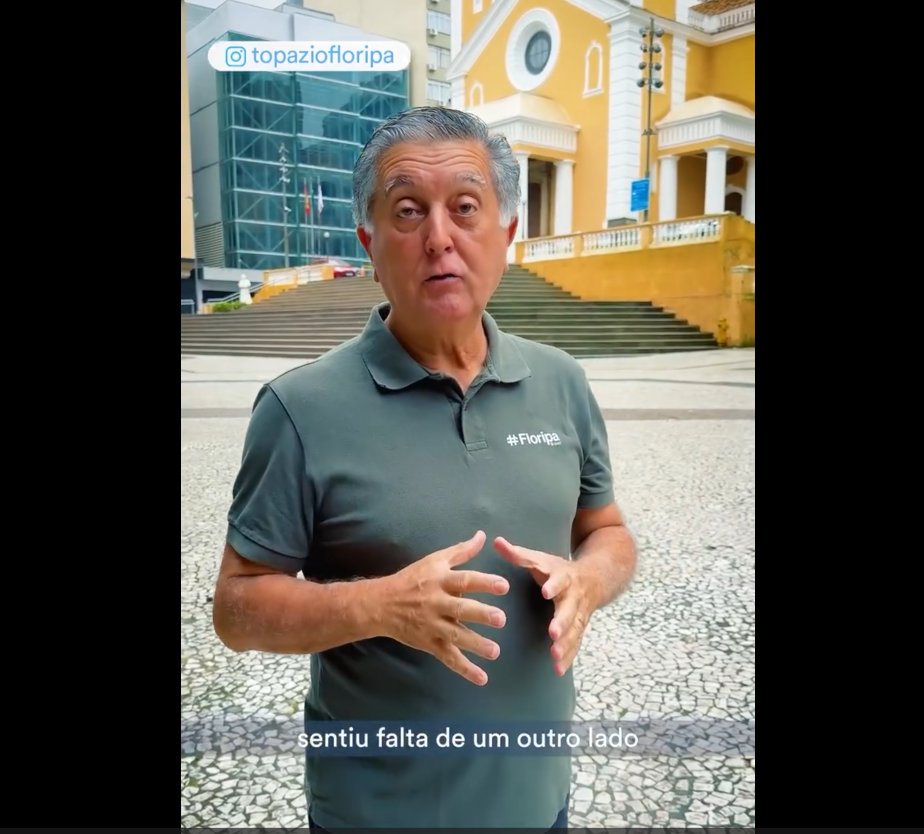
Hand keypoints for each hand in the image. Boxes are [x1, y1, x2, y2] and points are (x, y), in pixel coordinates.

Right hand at [381, 530, 508, 685]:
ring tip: (495, 651)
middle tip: (501, 619)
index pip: (464, 580)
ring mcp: (432, 625)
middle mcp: (436, 603)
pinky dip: (465, 669)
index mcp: (440, 581)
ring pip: (455, 636)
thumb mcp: (434, 561)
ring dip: (475, 644)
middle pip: (460, 609)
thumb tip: (482, 535)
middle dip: (480, 614)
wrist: (381, 604)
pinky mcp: (429, 643)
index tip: (504, 585)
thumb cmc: (412, 579)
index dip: (484, 582)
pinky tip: (482, 678)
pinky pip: (448, 658)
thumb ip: (461, 551)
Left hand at [493, 537, 594, 676]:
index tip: (546, 592)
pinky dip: (568, 657)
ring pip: (574, 630)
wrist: (595, 577)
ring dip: (566, 644)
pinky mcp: (579, 628)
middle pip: (569, 610)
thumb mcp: (542, 559)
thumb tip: (496, 540)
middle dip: (562, 622)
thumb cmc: (558, 569)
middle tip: (553, 633)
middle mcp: (574, 597)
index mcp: (564, 578)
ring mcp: (579, 614)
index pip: (559, 580)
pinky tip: (558, 670)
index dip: (554, 585)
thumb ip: (519, 554)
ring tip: (555, 656)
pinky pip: (576, 644)